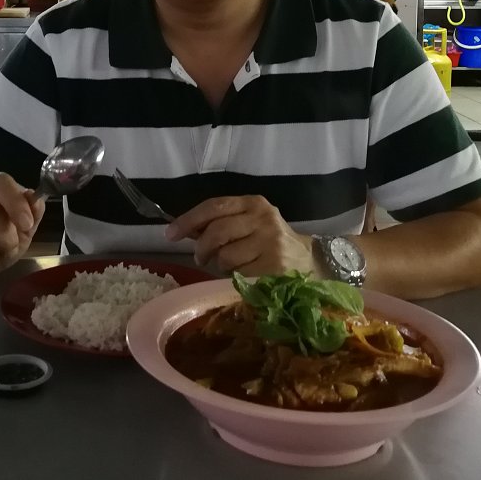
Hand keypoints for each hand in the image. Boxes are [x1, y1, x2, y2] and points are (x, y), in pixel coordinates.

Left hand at [167, 196, 316, 276]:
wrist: (310, 261)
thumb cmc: (269, 242)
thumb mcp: (248, 223)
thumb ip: (219, 223)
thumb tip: (182, 230)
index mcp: (253, 204)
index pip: (214, 207)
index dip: (189, 220)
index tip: (170, 234)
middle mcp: (263, 219)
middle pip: (216, 232)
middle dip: (202, 248)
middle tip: (200, 258)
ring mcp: (270, 243)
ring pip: (225, 256)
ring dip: (220, 265)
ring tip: (230, 266)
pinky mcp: (274, 267)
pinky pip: (238, 274)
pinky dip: (235, 277)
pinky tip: (245, 274)